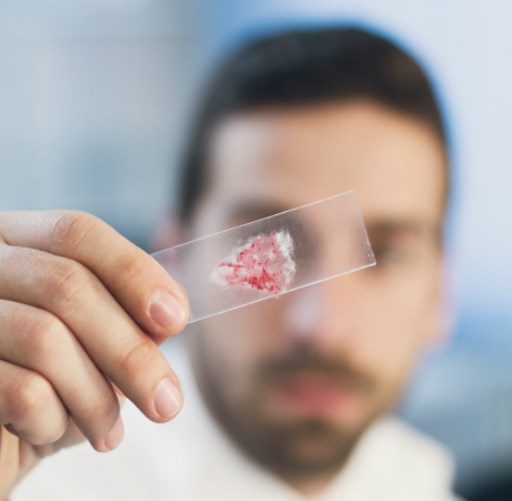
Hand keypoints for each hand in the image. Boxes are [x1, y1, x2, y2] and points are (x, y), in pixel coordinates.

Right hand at [0, 211, 188, 496]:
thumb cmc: (46, 385)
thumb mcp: (91, 346)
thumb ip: (125, 320)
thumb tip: (169, 316)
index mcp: (16, 245)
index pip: (77, 233)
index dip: (134, 272)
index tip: (177, 318)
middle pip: (67, 286)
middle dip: (131, 351)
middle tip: (167, 403)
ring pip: (44, 337)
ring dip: (96, 396)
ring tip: (110, 432)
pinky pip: (19, 389)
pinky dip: (52, 420)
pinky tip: (53, 432)